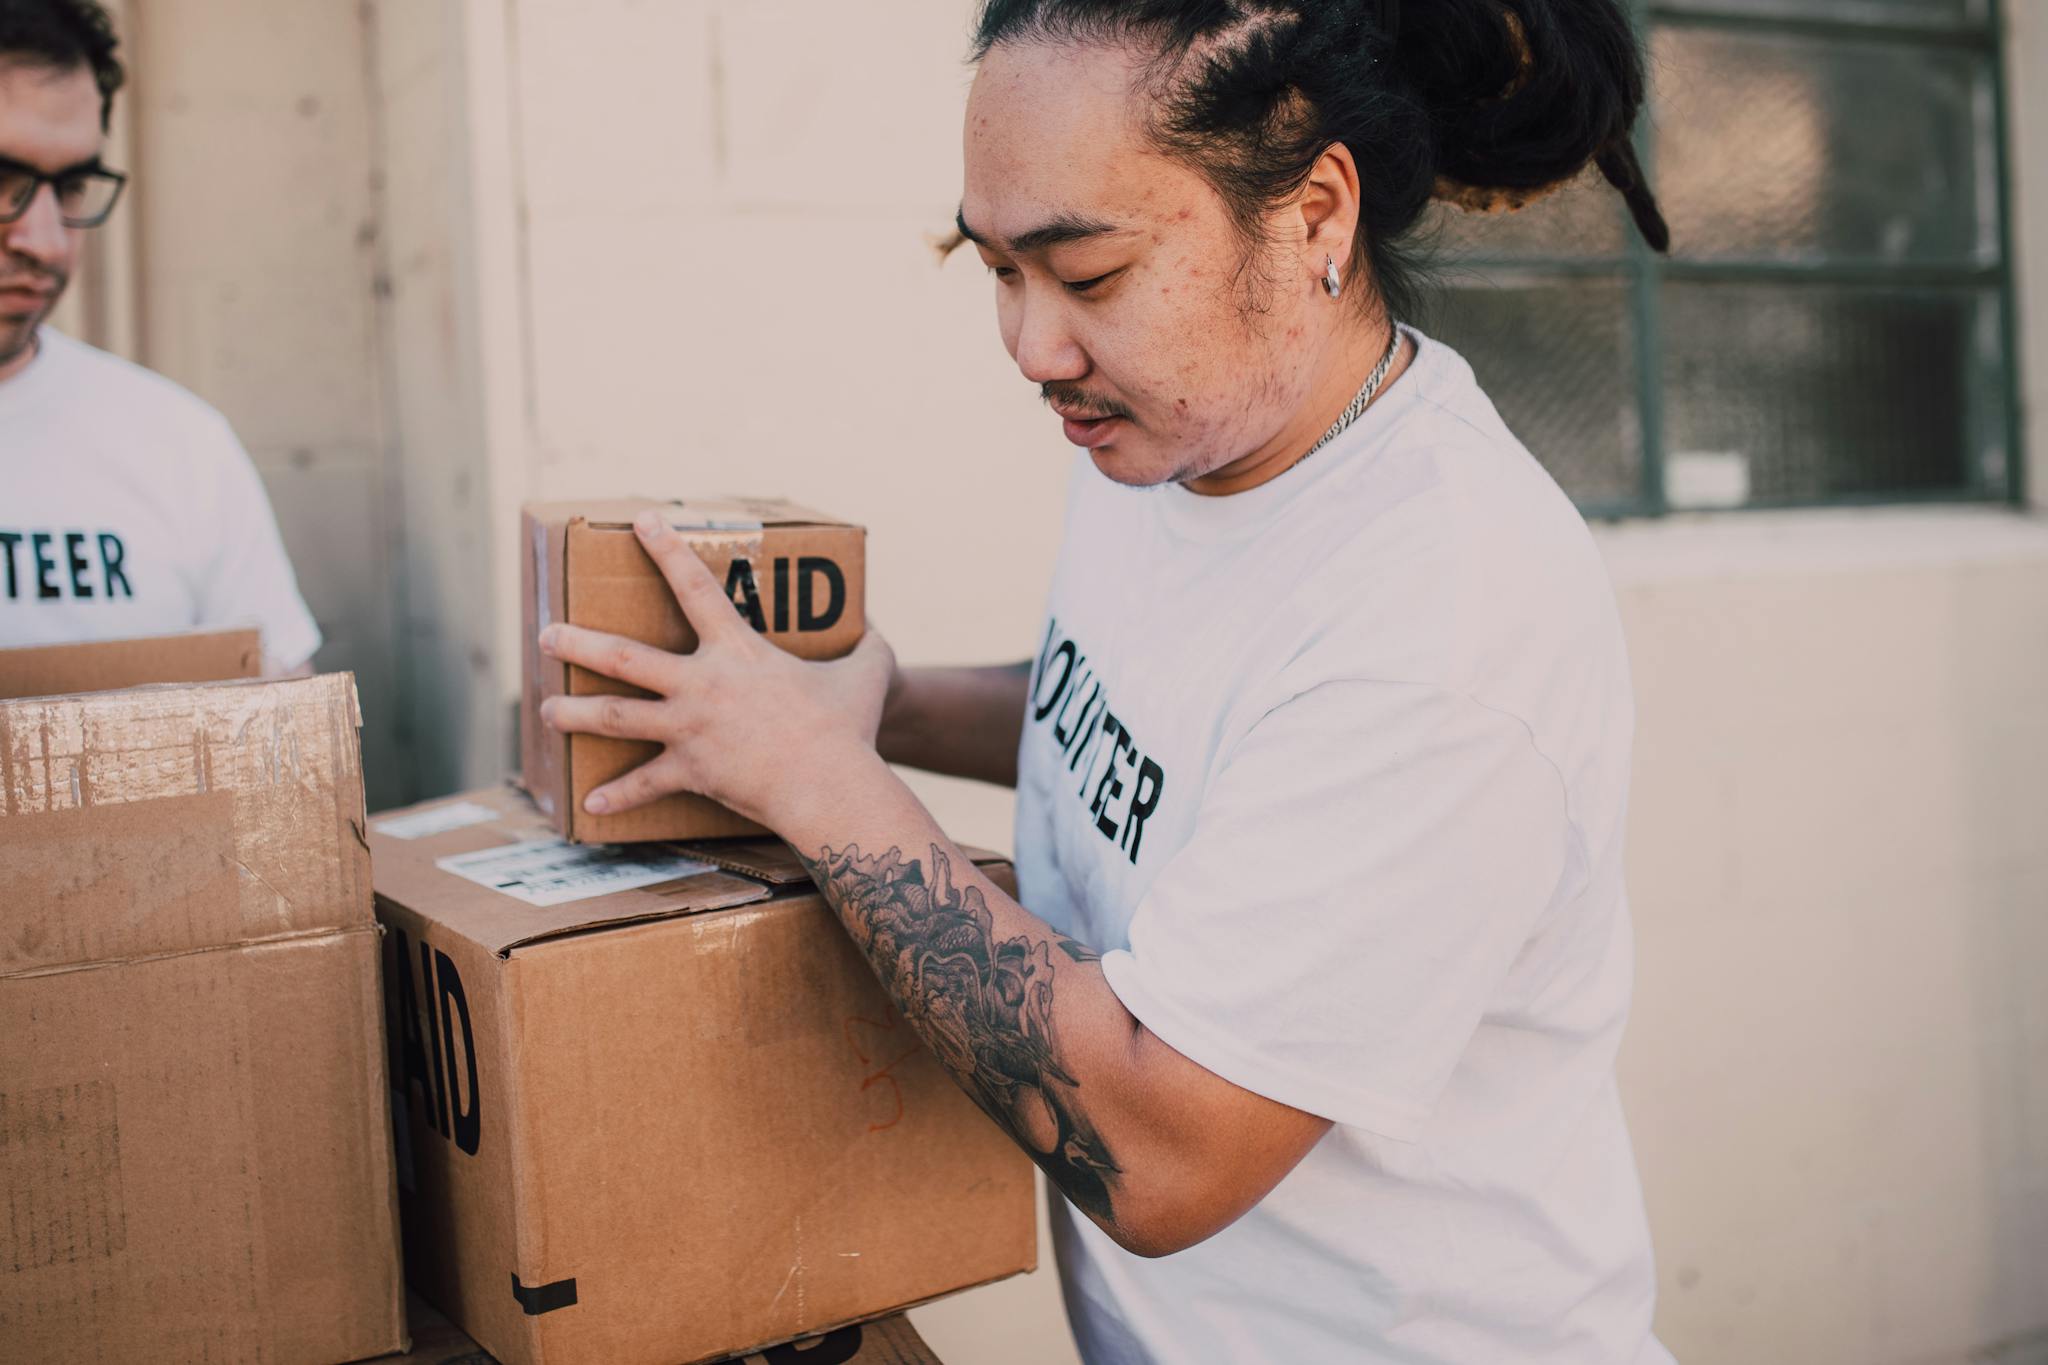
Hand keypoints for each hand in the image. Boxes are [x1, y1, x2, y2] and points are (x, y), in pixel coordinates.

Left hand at [538, 511, 896, 826]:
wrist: (830, 782)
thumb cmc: (849, 727)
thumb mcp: (869, 673)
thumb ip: (870, 649)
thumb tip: (879, 635)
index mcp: (737, 651)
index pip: (695, 586)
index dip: (666, 549)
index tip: (641, 521)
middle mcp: (701, 684)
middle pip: (623, 656)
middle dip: (578, 642)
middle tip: (546, 634)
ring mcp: (689, 728)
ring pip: (614, 715)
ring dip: (574, 712)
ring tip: (546, 709)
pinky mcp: (690, 771)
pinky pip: (645, 784)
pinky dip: (618, 795)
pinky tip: (590, 803)